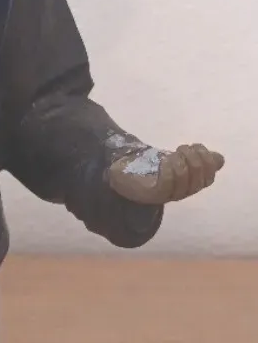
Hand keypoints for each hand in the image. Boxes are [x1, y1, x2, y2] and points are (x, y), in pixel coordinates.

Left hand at [107, 143, 223, 204]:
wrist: (122, 174)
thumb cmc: (152, 167)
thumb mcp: (177, 160)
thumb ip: (196, 159)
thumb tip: (219, 158)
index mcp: (189, 185)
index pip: (209, 178)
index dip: (207, 161)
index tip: (196, 146)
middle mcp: (181, 193)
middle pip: (199, 179)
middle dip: (195, 159)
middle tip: (182, 148)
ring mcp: (167, 195)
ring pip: (184, 180)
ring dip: (182, 162)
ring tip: (173, 153)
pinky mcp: (153, 194)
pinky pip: (167, 183)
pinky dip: (169, 169)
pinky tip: (165, 160)